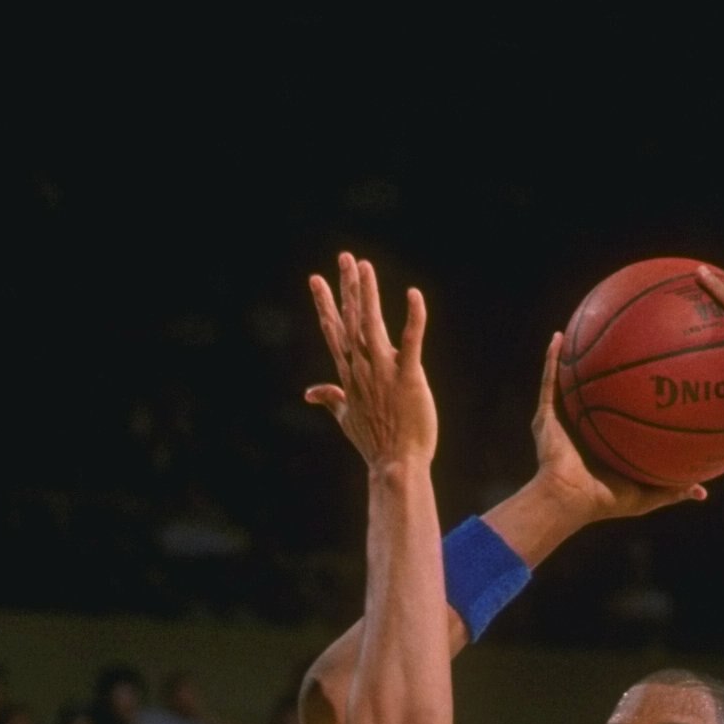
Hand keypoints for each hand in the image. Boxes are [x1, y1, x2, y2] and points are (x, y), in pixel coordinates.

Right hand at [304, 253, 436, 470]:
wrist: (395, 466)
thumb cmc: (375, 444)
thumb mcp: (346, 419)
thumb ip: (330, 399)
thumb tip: (310, 393)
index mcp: (349, 374)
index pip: (334, 332)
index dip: (325, 304)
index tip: (316, 279)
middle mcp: (362, 368)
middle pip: (351, 320)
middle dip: (347, 287)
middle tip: (345, 257)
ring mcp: (384, 372)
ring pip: (372, 324)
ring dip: (368, 294)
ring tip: (364, 266)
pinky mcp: (408, 378)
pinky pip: (412, 342)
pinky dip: (414, 318)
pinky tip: (414, 295)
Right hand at [527, 332, 705, 524]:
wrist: (570, 500)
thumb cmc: (606, 500)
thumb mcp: (647, 495)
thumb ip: (672, 489)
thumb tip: (702, 491)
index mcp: (604, 440)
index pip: (620, 409)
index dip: (633, 391)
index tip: (652, 370)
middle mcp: (583, 426)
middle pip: (596, 388)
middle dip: (607, 364)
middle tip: (625, 340)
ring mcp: (563, 419)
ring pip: (569, 379)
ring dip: (575, 354)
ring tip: (585, 325)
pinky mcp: (546, 415)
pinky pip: (549, 382)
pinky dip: (551, 359)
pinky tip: (557, 337)